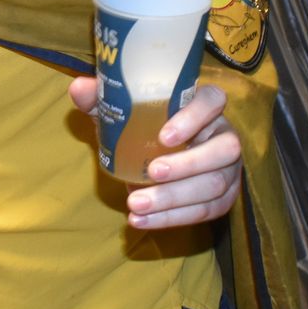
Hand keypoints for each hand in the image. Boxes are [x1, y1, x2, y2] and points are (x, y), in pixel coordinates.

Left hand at [68, 78, 242, 228]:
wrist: (159, 157)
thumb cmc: (145, 126)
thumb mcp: (124, 110)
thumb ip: (102, 98)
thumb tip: (78, 88)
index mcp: (205, 106)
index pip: (213, 100)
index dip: (195, 117)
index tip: (164, 135)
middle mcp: (224, 135)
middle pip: (224, 149)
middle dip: (188, 164)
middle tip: (151, 173)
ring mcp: (229, 169)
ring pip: (214, 185)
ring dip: (174, 198)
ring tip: (136, 203)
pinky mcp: (223, 197)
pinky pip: (205, 211)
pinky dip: (172, 218)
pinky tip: (143, 220)